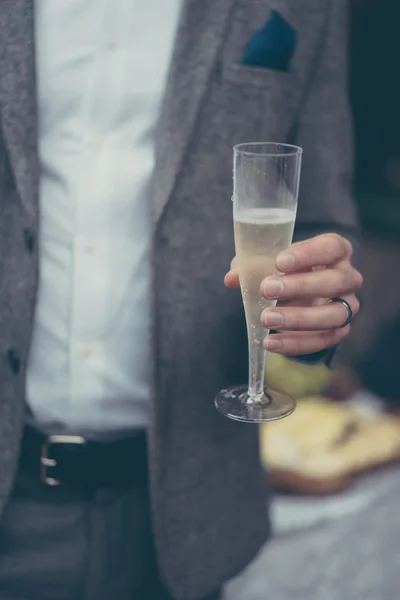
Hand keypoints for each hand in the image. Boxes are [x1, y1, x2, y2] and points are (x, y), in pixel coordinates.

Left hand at [225, 234, 362, 354]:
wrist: (300, 294)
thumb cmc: (286, 271)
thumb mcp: (270, 262)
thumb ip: (253, 266)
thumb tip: (232, 278)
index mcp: (336, 251)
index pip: (331, 246)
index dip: (308, 253)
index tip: (279, 261)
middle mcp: (348, 277)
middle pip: (334, 281)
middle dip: (300, 286)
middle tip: (266, 289)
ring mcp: (348, 305)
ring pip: (334, 314)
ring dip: (299, 318)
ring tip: (266, 319)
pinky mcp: (340, 330)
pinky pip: (323, 340)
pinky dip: (295, 343)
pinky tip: (271, 342)